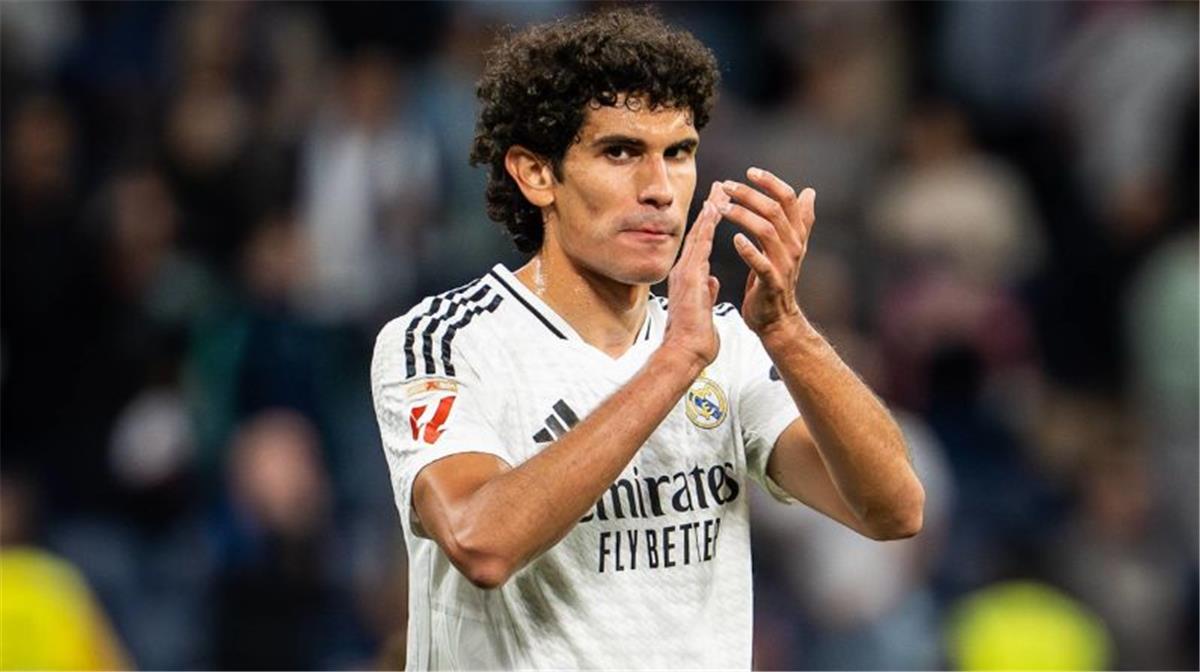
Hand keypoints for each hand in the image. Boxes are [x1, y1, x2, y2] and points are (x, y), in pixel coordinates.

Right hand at [662, 182, 728, 369]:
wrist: (684, 353)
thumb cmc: (693, 339)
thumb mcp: (704, 310)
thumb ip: (707, 293)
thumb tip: (711, 283)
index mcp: (690, 279)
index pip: (701, 246)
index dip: (710, 225)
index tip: (719, 206)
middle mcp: (684, 272)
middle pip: (698, 234)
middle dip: (710, 210)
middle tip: (718, 188)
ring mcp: (685, 273)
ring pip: (698, 235)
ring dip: (709, 212)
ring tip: (719, 192)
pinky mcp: (689, 278)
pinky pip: (700, 246)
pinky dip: (707, 228)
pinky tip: (715, 211)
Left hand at [719, 167, 815, 335]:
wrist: (776, 319)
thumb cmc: (776, 279)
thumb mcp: (790, 246)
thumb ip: (798, 219)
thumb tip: (810, 192)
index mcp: (796, 235)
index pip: (788, 199)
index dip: (771, 182)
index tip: (750, 172)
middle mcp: (794, 246)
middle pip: (775, 211)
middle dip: (749, 195)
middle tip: (727, 187)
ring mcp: (784, 265)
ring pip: (767, 231)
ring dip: (743, 216)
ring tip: (722, 208)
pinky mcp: (771, 283)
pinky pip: (761, 264)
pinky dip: (749, 250)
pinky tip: (734, 239)